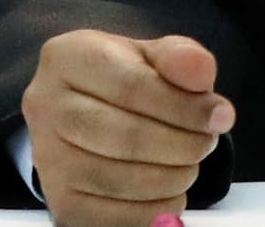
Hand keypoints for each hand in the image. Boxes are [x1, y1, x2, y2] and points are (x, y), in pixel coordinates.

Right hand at [21, 29, 233, 226]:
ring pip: (117, 180)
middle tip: (207, 142)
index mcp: (66, 57)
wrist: (86, 110)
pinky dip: (152, 210)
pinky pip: (109, 218)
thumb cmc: (124, 79)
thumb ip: (179, 58)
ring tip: (189, 164)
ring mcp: (47, 157)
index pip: (131, 86)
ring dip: (171, 178)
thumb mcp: (151, 55)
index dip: (184, 106)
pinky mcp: (59, 200)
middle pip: (123, 136)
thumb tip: (202, 75)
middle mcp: (44, 106)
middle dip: (181, 144)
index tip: (220, 115)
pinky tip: (171, 192)